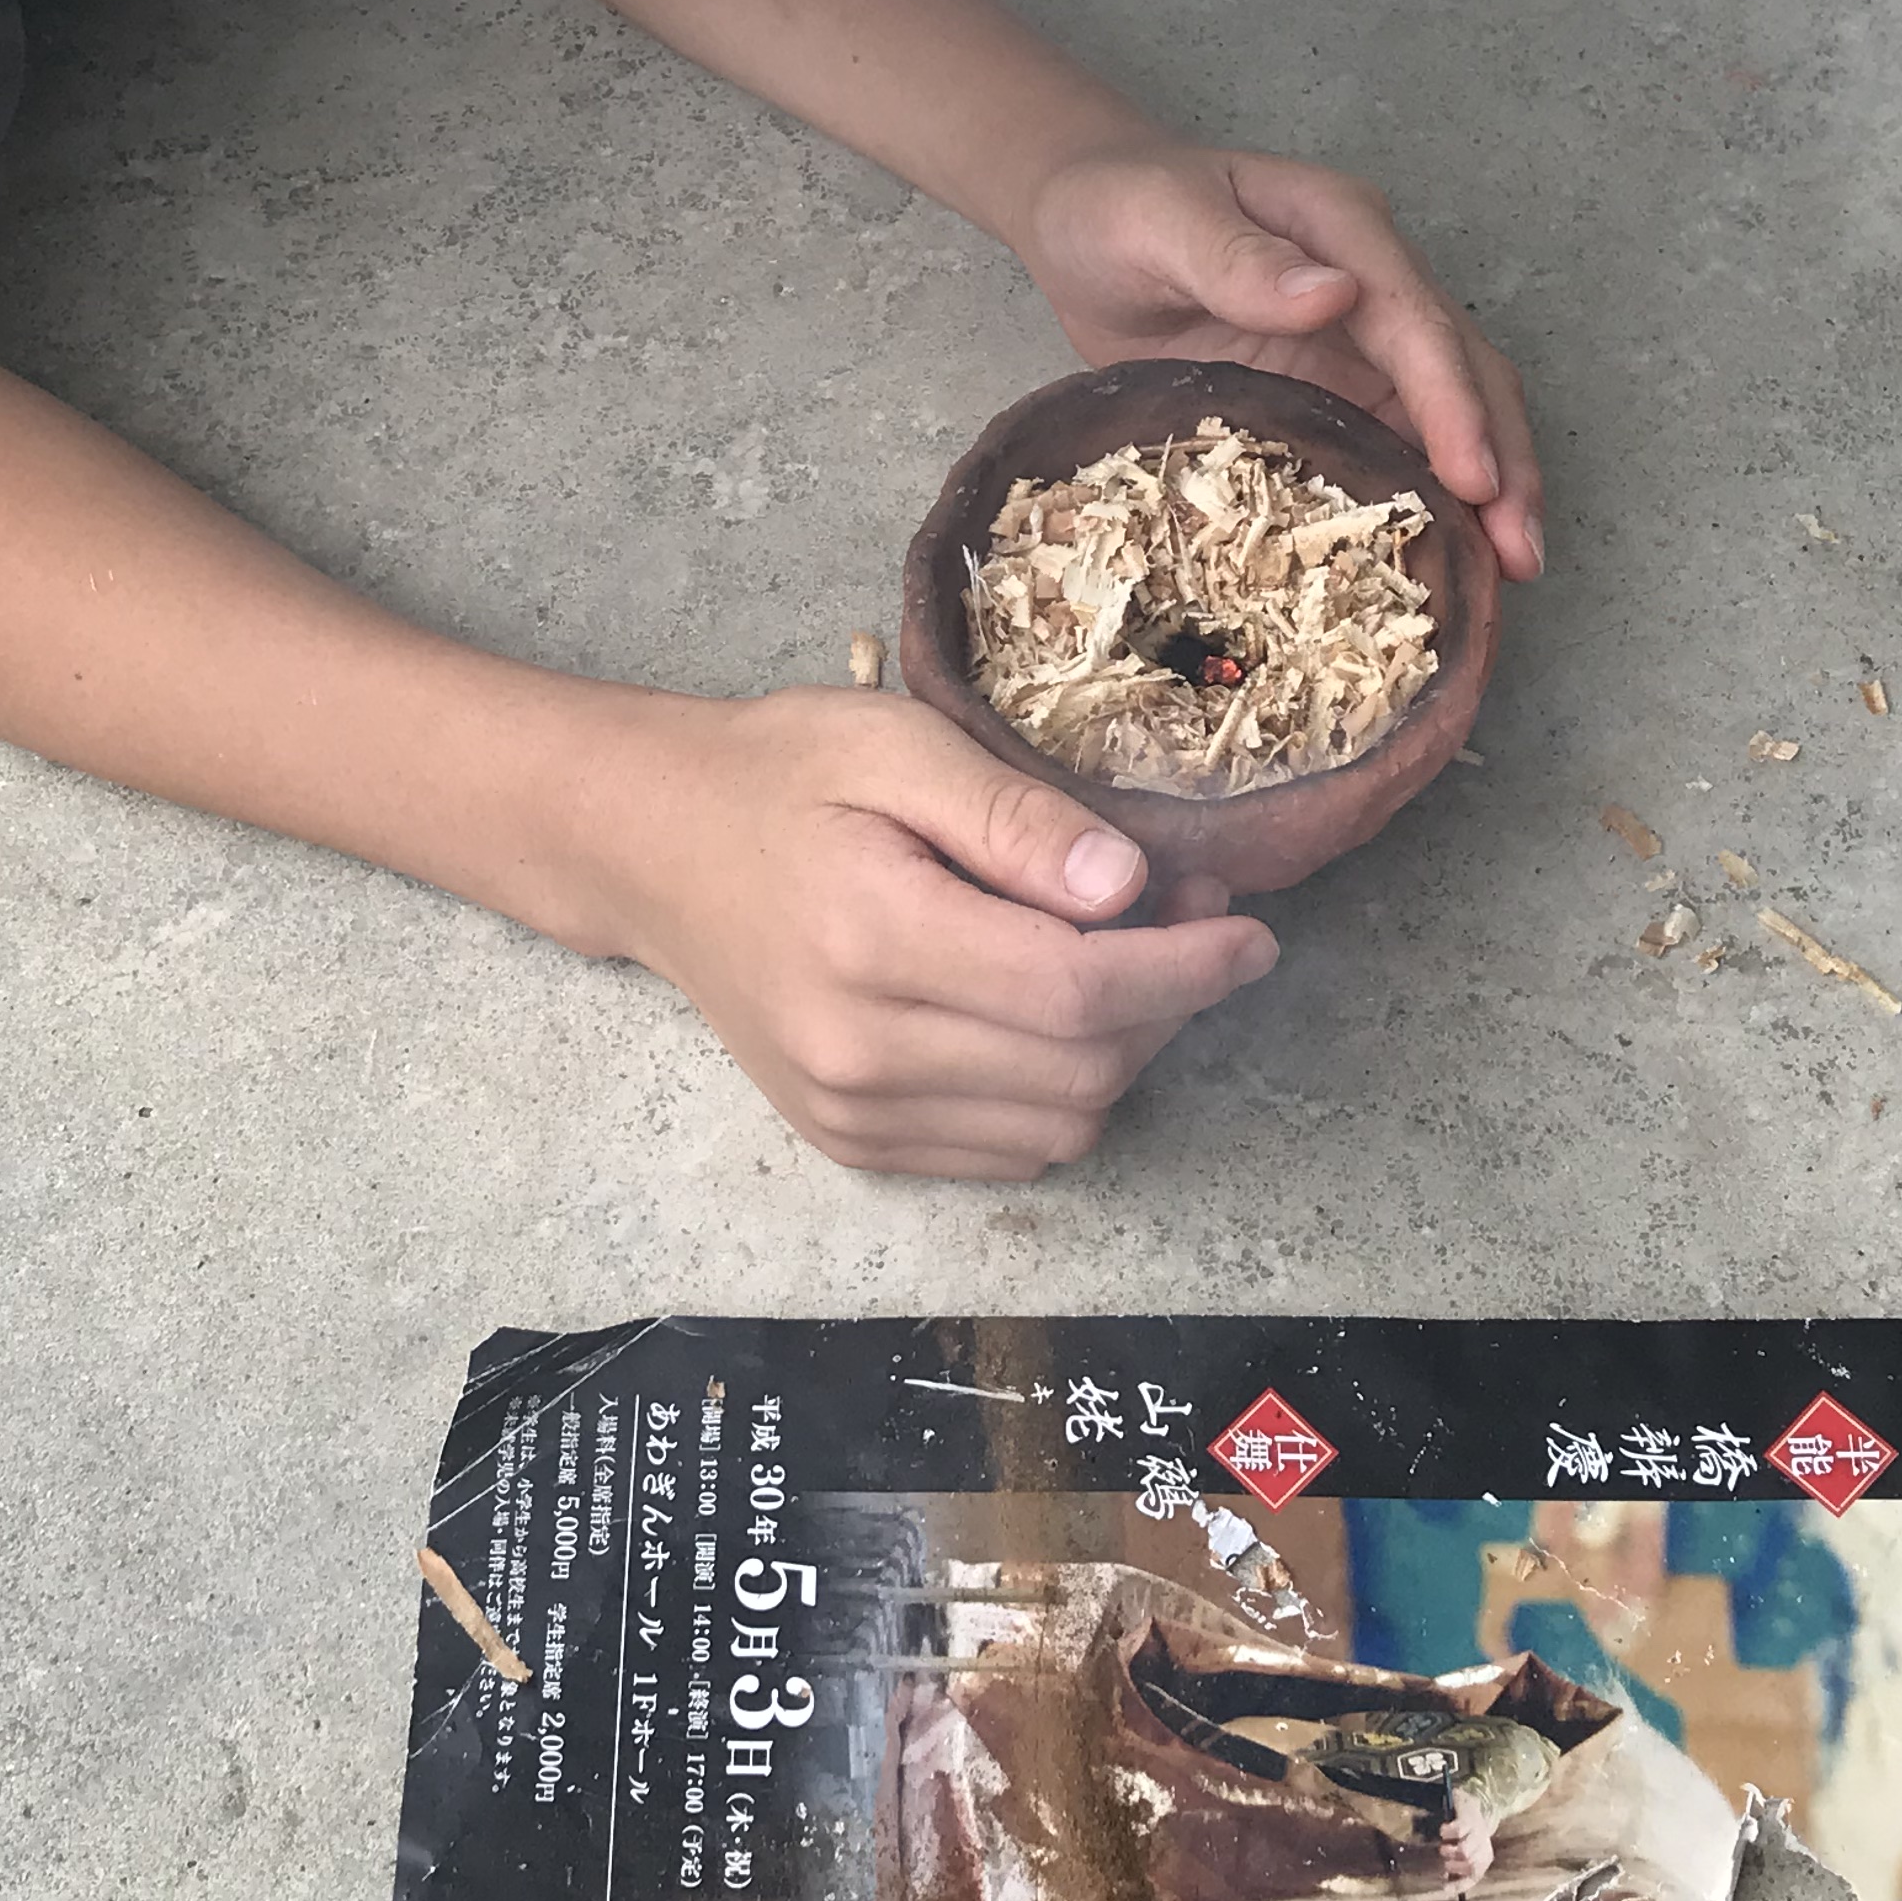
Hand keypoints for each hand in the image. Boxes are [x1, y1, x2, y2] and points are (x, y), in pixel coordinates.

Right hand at [571, 687, 1274, 1177]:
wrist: (651, 849)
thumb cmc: (779, 776)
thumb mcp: (897, 748)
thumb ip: (1016, 819)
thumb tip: (1132, 887)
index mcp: (873, 940)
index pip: (1078, 991)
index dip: (1187, 968)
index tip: (1250, 928)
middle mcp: (860, 1052)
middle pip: (1084, 1068)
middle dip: (1170, 1001)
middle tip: (1194, 914)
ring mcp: (851, 1111)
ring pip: (1059, 1125)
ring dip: (1126, 1053)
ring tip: (1129, 957)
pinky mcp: (852, 1142)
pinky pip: (1008, 1152)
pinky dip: (1063, 1094)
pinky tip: (1058, 1013)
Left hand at [1015, 141, 1544, 578]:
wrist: (1084, 217)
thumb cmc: (1114, 209)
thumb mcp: (1157, 222)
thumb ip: (1235, 257)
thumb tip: (1334, 293)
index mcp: (1342, 230)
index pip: (1417, 323)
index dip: (1452, 404)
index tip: (1475, 479)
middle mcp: (1371, 281)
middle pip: (1464, 370)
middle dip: (1501, 458)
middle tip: (1519, 553)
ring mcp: (1358, 336)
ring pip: (1450, 412)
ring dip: (1487, 487)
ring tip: (1508, 572)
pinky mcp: (1333, 385)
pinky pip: (1395, 442)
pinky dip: (1428, 496)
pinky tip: (1443, 558)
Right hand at [1439, 1790, 1497, 1890]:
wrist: (1477, 1804)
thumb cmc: (1469, 1833)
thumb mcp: (1468, 1852)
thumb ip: (1458, 1869)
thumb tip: (1445, 1885)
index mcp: (1484, 1857)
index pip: (1473, 1876)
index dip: (1459, 1884)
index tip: (1444, 1888)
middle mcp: (1483, 1846)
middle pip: (1470, 1865)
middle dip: (1454, 1866)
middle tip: (1445, 1862)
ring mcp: (1477, 1832)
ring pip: (1464, 1850)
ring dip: (1449, 1851)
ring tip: (1443, 1848)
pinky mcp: (1468, 1818)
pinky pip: (1457, 1830)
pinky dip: (1446, 1833)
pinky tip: (1443, 1831)